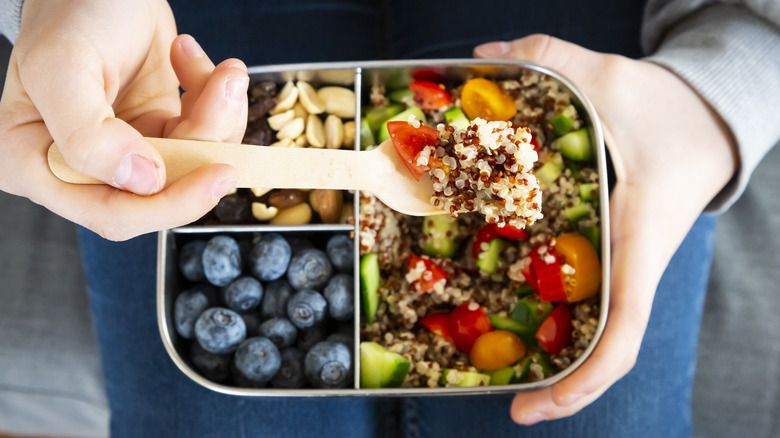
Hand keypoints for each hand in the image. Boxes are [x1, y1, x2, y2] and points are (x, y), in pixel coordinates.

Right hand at [0, 0, 247, 240]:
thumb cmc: (69, 13)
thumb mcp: (63, 66)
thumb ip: (88, 136)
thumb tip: (143, 181)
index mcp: (36, 165)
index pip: (111, 212)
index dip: (170, 203)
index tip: (215, 171)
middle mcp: (81, 169)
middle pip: (164, 194)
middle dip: (206, 147)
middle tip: (227, 97)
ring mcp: (126, 152)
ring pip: (194, 164)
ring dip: (219, 115)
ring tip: (221, 70)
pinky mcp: (161, 133)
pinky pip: (204, 136)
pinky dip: (216, 100)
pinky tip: (191, 59)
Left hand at [474, 35, 735, 423]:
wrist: (710, 117)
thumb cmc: (671, 108)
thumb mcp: (611, 76)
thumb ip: (550, 56)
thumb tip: (483, 54)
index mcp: (640, 240)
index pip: (624, 328)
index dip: (585, 377)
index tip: (536, 405)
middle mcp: (633, 265)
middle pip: (606, 349)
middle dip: (565, 388)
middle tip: (510, 407)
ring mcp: (624, 264)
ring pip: (597, 331)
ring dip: (561, 363)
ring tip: (503, 381)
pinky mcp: (614, 253)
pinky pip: (590, 300)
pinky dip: (562, 322)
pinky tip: (518, 319)